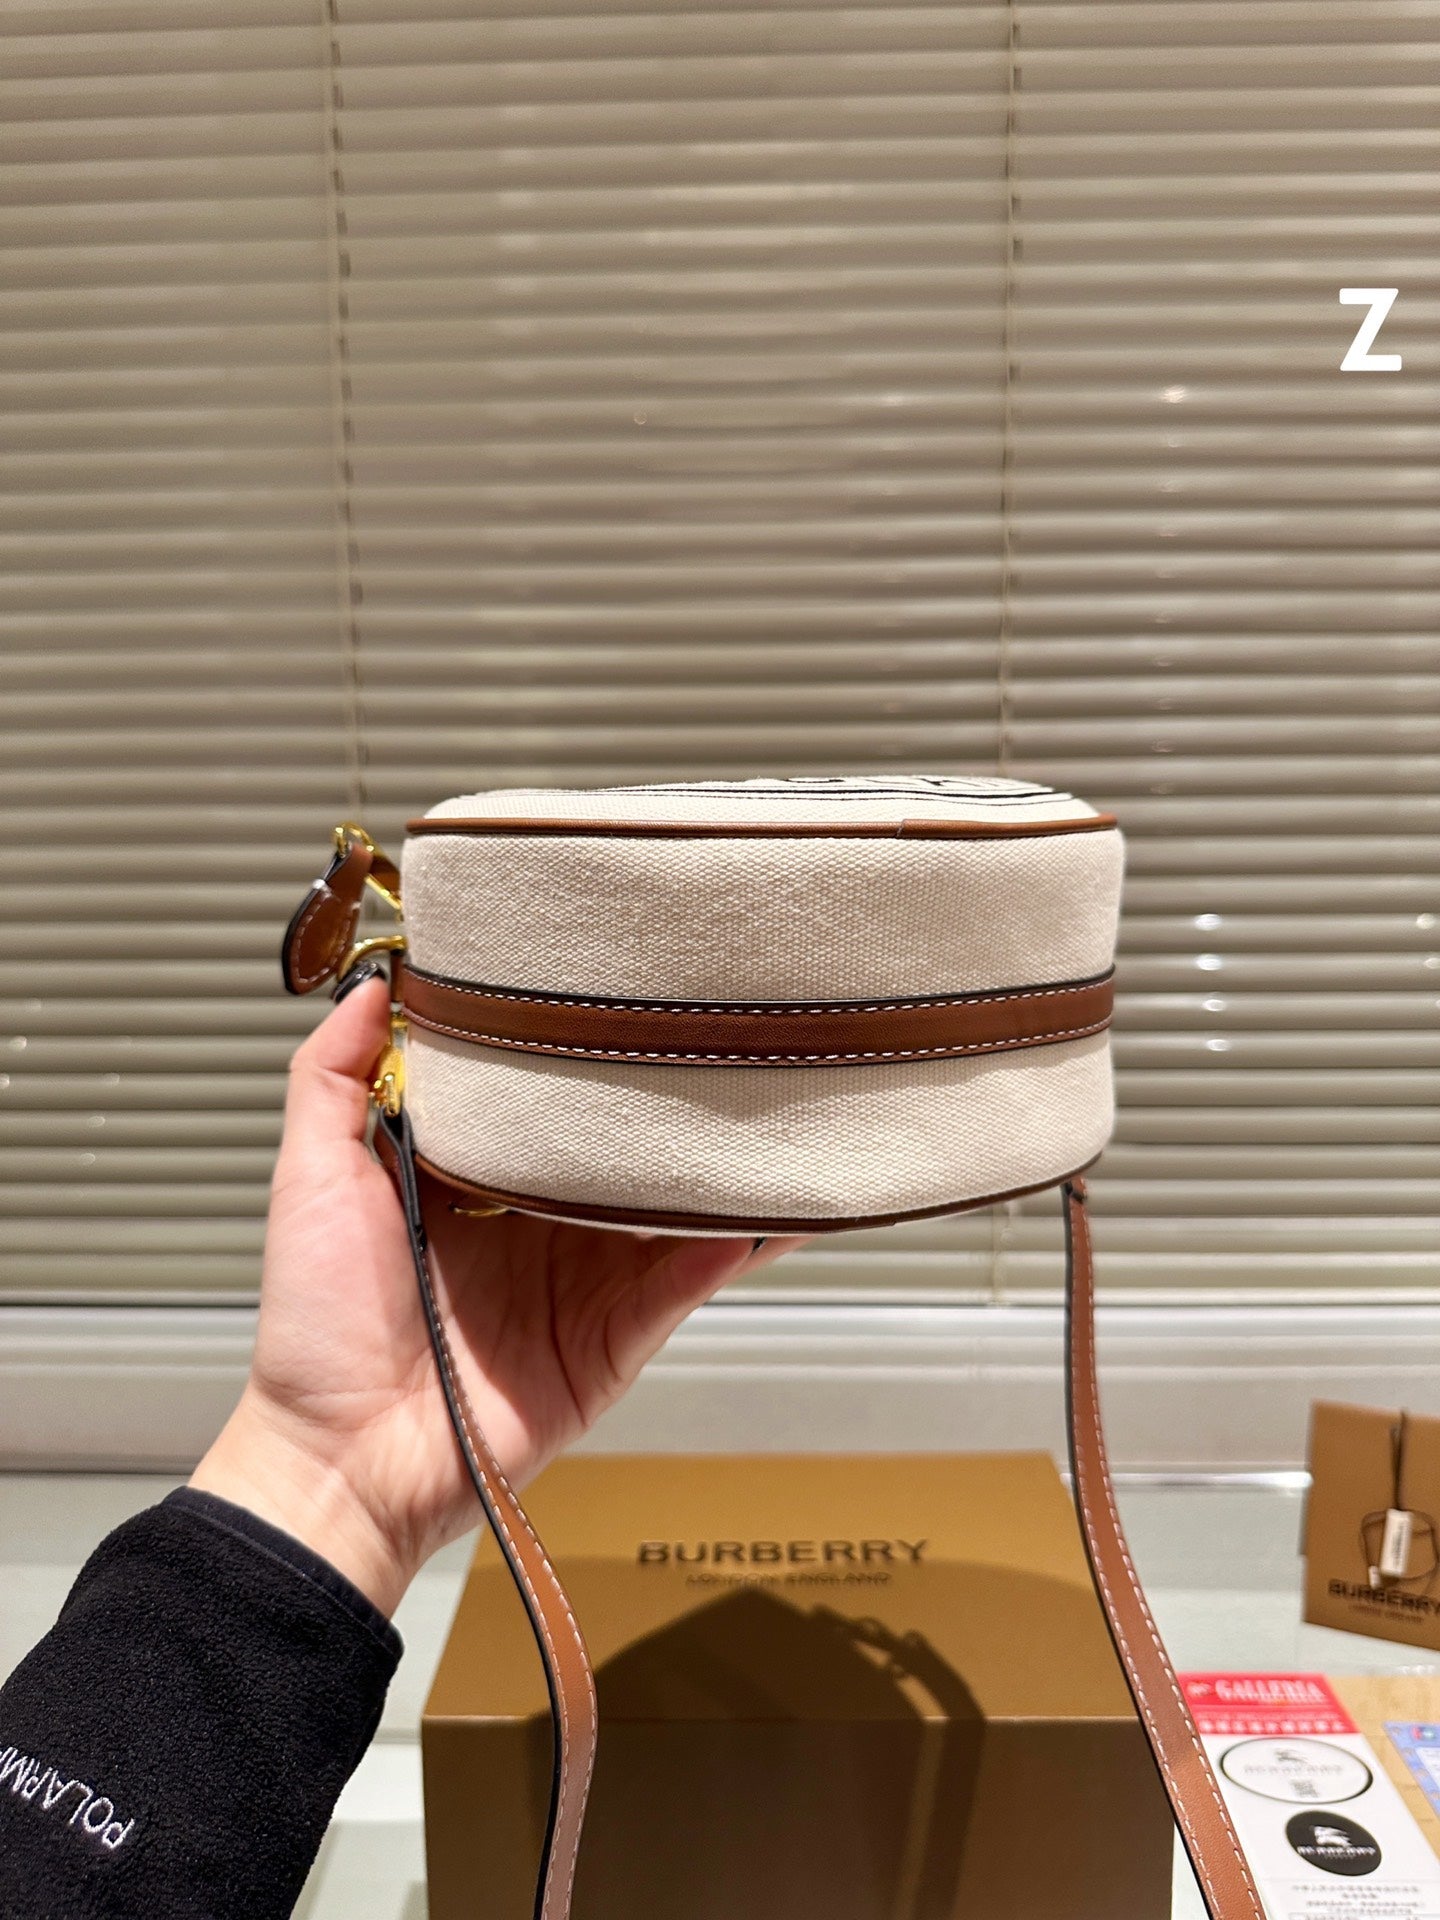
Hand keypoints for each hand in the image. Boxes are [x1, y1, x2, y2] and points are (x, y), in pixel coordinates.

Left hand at [192, 974, 799, 1614]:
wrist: (343, 1458)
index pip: (539, 1098)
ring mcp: (584, 1279)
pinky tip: (774, 1203)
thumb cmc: (316, 1330)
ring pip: (671, 1207)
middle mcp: (534, 1224)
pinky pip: (687, 1280)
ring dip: (721, 1168)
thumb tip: (374, 984)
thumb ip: (331, 1078)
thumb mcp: (312, 1179)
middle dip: (668, 1098)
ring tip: (776, 1107)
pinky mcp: (617, 1335)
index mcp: (469, 1180)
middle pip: (619, 1146)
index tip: (616, 987)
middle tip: (721, 1031)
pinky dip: (734, 1244)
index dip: (577, 1048)